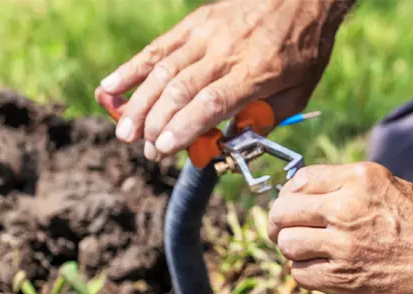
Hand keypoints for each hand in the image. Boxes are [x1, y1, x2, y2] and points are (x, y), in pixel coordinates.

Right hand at [95, 0, 350, 159]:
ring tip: (124, 132)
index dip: (183, 127)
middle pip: (181, 91)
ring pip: (163, 71)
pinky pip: (158, 47)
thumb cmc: (302, 50)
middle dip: (158, 125)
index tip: (164, 148)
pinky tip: (110, 88)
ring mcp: (206, 35)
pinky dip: (132, 69)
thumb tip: (230, 142)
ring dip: (139, 104)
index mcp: (254, 73)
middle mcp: (225, 52)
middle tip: (146, 151)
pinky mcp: (194, 24)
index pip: (210, 103)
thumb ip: (264, 120)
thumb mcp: (297, 92)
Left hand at [268, 163, 412, 293]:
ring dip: (294, 250)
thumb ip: (347, 186)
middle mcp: (346, 208)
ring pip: (288, 244)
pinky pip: (301, 274)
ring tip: (310, 253)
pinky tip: (322, 271)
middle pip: (283, 212)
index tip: (291, 206)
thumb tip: (306, 193)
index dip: (288, 195)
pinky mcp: (343, 277)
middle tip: (283, 232)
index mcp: (359, 179)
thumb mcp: (388, 186)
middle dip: (279, 224)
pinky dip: (305, 274)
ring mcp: (343, 245)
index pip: (299, 180)